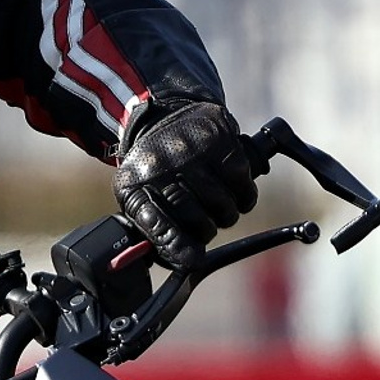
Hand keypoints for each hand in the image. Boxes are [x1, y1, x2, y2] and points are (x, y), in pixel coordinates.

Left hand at [115, 98, 257, 266]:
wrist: (164, 118)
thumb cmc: (152, 168)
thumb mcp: (137, 195)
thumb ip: (151, 229)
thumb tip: (180, 261)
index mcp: (135, 186)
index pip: (156, 222)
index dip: (176, 245)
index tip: (192, 259)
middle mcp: (161, 166)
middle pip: (196, 217)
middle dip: (206, 230)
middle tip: (207, 227)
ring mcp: (191, 150)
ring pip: (223, 203)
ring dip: (227, 214)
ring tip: (219, 208)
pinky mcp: (219, 138)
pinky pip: (242, 181)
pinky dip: (244, 195)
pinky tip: (236, 193)